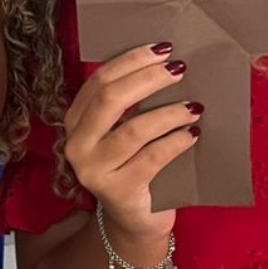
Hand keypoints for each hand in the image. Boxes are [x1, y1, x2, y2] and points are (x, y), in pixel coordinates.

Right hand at [63, 42, 201, 238]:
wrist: (133, 218)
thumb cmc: (131, 165)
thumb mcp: (119, 132)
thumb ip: (126, 105)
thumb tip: (160, 64)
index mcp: (74, 121)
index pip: (98, 81)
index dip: (130, 62)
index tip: (161, 50)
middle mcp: (76, 144)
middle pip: (110, 99)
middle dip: (148, 79)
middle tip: (179, 69)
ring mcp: (94, 169)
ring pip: (133, 129)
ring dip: (168, 113)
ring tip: (193, 107)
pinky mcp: (118, 190)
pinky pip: (152, 158)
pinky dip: (175, 142)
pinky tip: (192, 134)